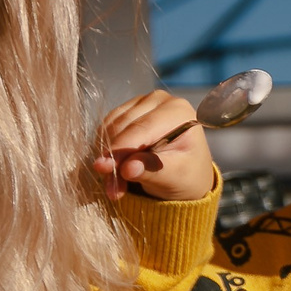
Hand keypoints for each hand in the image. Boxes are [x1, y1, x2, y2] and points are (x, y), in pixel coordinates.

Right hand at [92, 91, 217, 202]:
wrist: (187, 174)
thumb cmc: (187, 175)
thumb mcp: (175, 177)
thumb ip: (151, 170)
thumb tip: (127, 169)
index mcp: (178, 111)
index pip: (141, 127)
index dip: (120, 149)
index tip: (103, 168)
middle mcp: (159, 100)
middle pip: (122, 126)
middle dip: (114, 159)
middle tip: (114, 190)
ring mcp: (141, 103)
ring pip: (109, 128)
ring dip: (108, 158)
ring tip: (117, 186)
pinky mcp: (127, 111)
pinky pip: (105, 129)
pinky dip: (106, 153)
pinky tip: (115, 172)